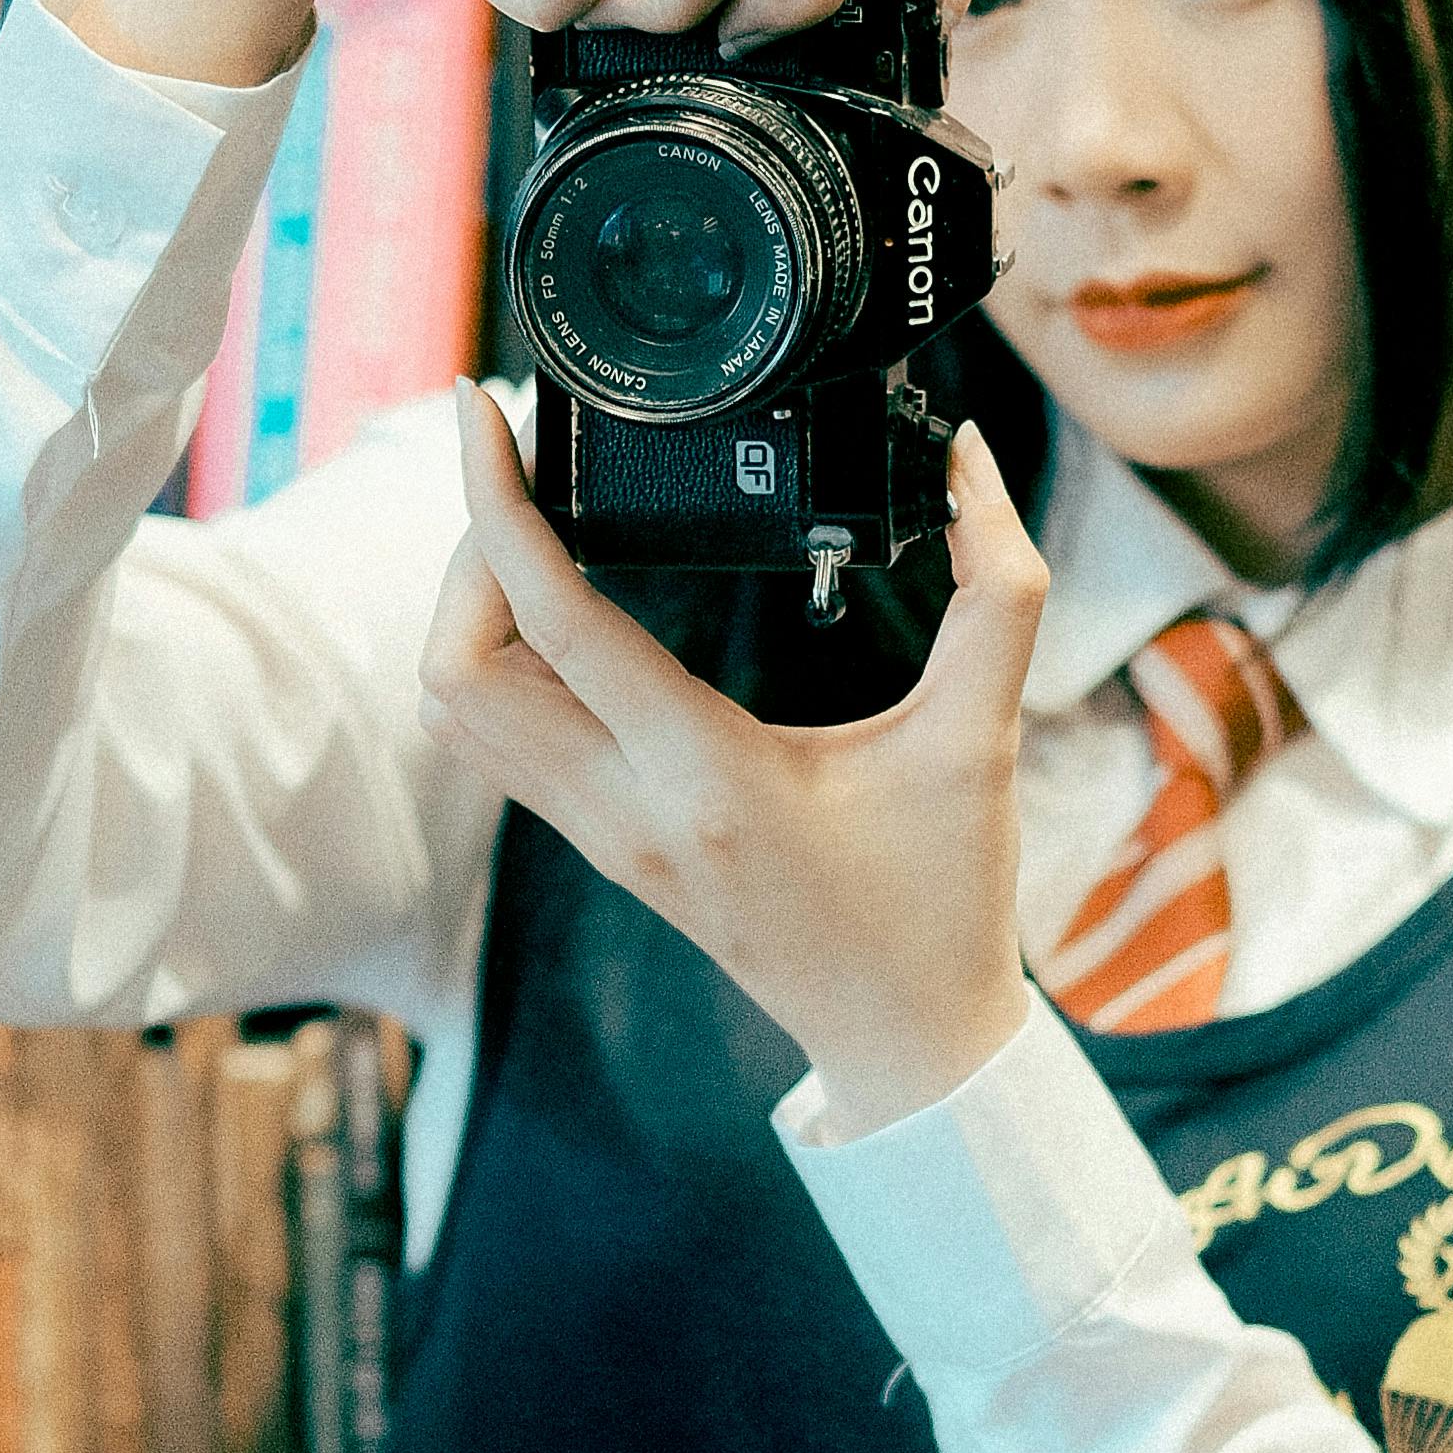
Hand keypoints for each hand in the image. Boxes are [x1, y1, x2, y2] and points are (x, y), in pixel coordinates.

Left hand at [422, 388, 1048, 1139]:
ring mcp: (602, 839)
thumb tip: (971, 455)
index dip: (496, 504)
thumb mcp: (984, 737)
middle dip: (471, 550)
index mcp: (707, 775)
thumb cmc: (943, 900)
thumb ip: (997, 588)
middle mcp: (628, 810)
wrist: (908, 1042)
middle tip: (530, 477)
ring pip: (454, 712)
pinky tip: (555, 608)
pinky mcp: (602, 848)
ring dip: (470, 608)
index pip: (553, 621)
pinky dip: (493, 663)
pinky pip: (493, 746)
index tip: (483, 409)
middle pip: (454, 669)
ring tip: (537, 529)